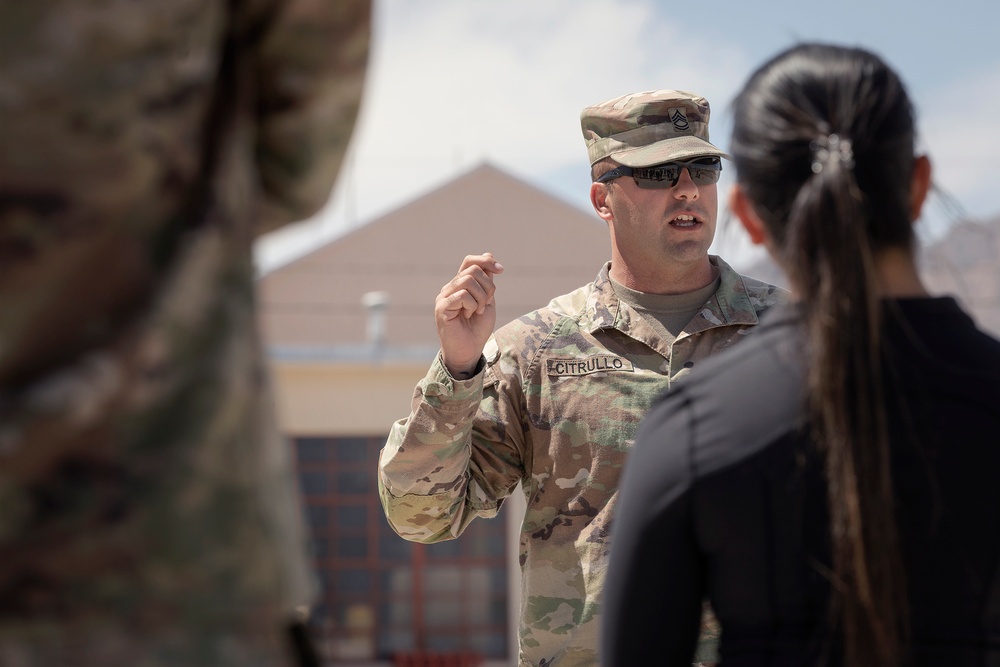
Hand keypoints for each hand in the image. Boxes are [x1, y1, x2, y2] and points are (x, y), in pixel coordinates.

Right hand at [435, 253, 503, 377]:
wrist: (469, 351)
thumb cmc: (477, 329)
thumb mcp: (487, 301)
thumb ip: (487, 281)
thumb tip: (488, 256)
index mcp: (460, 285)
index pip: (470, 261)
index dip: (486, 261)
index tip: (501, 270)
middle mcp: (450, 288)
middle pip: (473, 270)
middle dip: (488, 287)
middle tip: (486, 304)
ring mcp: (444, 296)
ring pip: (468, 280)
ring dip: (481, 297)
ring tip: (477, 311)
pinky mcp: (442, 307)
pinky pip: (463, 295)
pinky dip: (472, 305)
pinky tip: (468, 316)